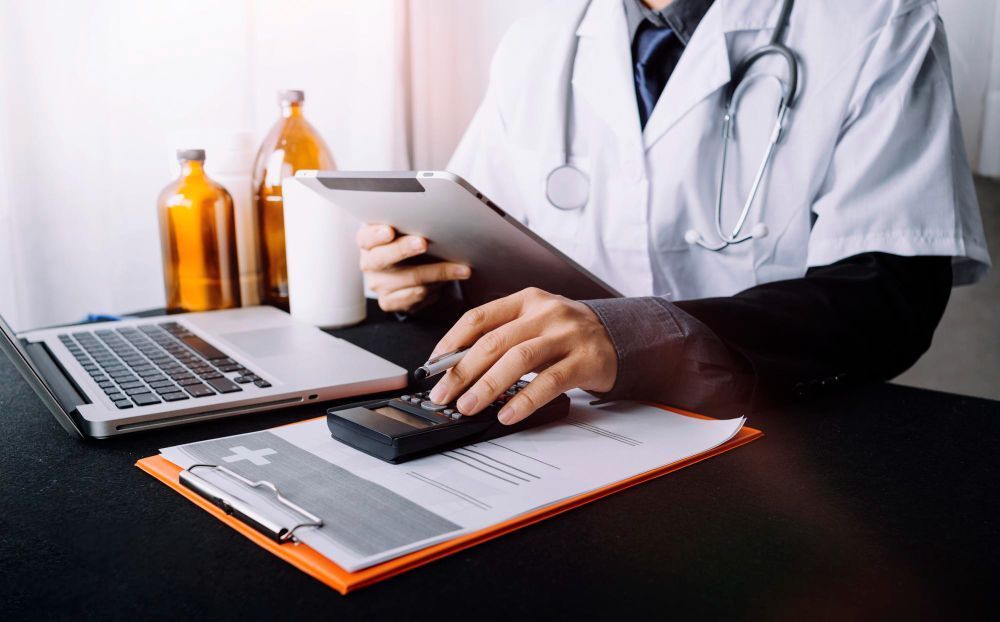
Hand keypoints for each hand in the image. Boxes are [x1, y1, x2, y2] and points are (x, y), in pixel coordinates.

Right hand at [357, 224, 470, 312]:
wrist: (406, 272)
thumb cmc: (407, 244)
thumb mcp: (405, 231)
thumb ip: (410, 225)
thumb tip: (437, 220)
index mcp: (368, 241)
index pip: (366, 237)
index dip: (376, 235)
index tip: (390, 231)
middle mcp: (369, 263)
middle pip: (383, 258)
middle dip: (404, 249)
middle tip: (423, 243)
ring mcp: (377, 284)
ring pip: (409, 279)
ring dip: (438, 273)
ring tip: (461, 268)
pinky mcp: (389, 302)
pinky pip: (415, 296)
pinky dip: (436, 288)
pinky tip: (448, 282)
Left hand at [427, 287, 616, 424]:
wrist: (621, 337)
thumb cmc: (568, 334)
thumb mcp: (536, 323)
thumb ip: (503, 336)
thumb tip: (457, 366)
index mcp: (526, 300)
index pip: (479, 317)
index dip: (451, 342)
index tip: (433, 366)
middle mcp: (546, 312)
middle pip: (494, 341)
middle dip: (462, 370)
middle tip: (443, 394)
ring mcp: (566, 335)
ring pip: (518, 359)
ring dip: (487, 386)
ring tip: (468, 407)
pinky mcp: (585, 360)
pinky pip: (548, 382)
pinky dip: (524, 400)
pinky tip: (507, 414)